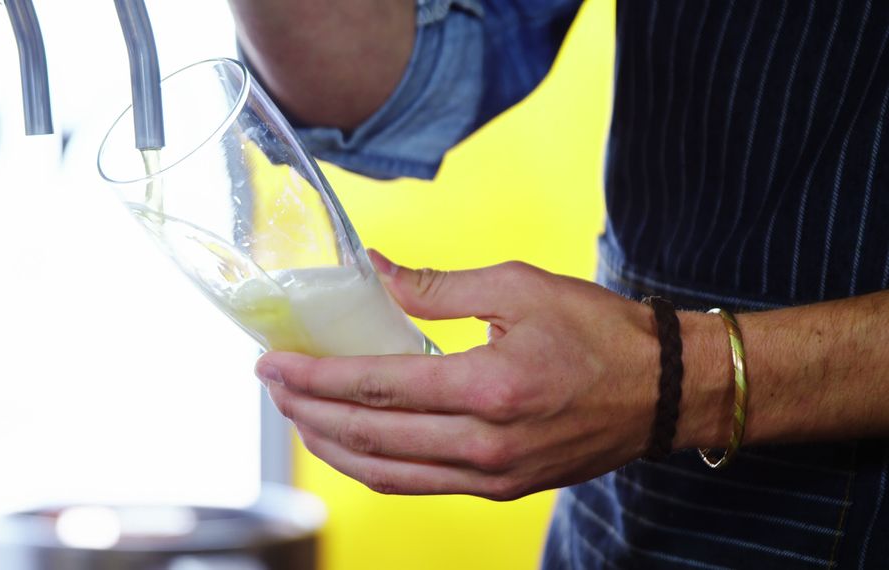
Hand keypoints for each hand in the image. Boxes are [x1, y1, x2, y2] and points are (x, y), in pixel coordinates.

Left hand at [255, 251, 664, 499]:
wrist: (665, 390)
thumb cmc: (599, 331)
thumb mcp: (519, 286)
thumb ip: (437, 285)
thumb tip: (372, 269)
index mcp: (489, 389)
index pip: (376, 387)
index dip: (314, 376)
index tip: (273, 362)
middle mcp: (486, 444)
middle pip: (369, 435)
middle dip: (307, 411)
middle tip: (272, 386)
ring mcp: (491, 476)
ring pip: (385, 472)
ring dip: (330, 446)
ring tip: (297, 416)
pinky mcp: (498, 488)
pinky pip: (417, 484)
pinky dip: (372, 465)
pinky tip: (349, 443)